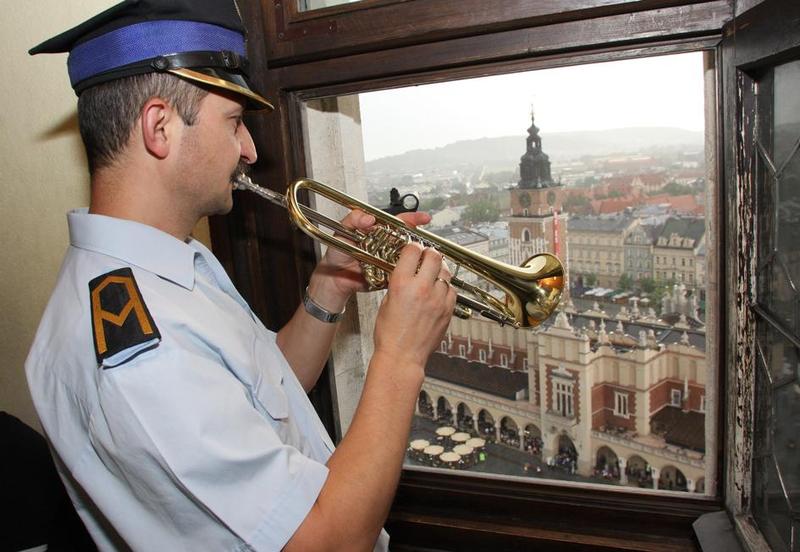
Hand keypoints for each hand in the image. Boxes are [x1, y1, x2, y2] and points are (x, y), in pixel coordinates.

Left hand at [307, 209, 431, 312]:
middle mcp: (387, 245)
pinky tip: (409, 271)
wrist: (333, 279)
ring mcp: (389, 260)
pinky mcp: (389, 275)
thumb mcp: (342, 232)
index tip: (424, 218)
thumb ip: (353, 219)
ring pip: (408, 257)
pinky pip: (401, 274)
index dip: (412, 219)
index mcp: (379, 232)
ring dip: (414, 258)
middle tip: (421, 243)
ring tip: (417, 258)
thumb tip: (369, 217)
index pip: (398, 222)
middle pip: (408, 240)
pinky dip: (406, 273)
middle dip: (418, 241)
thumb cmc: (336, 254)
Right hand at [372, 242, 456, 370]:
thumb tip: (407, 271)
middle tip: (426, 256)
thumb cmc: (390, 334)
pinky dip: (445, 287)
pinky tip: (438, 291)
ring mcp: (438, 299)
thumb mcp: (386, 301)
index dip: (413, 247)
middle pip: (434, 256)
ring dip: (438, 270)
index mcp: (402, 284)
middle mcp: (422, 289)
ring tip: (432, 274)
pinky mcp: (448, 310)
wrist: (402, 356)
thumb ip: (398, 283)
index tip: (413, 249)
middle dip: (429, 253)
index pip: (413, 250)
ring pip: (446, 272)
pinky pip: (451, 290)